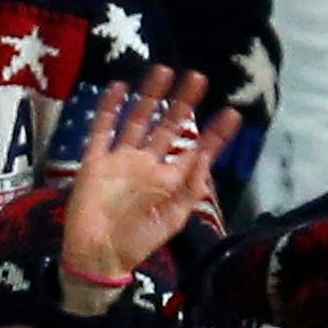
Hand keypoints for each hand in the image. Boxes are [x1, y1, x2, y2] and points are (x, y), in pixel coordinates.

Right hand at [61, 66, 240, 283]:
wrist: (97, 256)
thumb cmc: (137, 242)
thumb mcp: (171, 219)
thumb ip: (189, 190)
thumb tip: (206, 161)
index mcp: (167, 180)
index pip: (195, 151)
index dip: (214, 135)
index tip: (232, 114)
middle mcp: (146, 165)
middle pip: (168, 127)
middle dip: (183, 103)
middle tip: (199, 77)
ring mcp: (121, 160)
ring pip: (138, 120)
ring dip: (150, 97)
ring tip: (164, 71)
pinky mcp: (95, 162)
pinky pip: (102, 130)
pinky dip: (109, 109)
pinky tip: (119, 87)